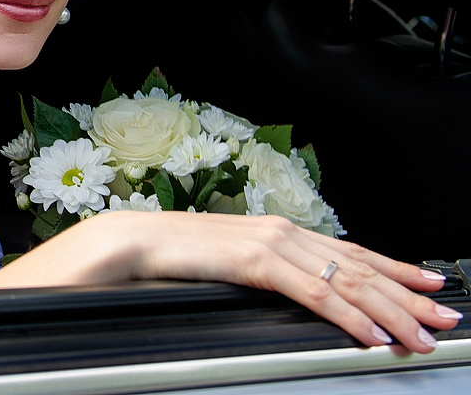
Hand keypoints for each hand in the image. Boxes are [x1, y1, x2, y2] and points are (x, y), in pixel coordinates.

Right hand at [0, 210, 460, 352]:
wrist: (128, 243)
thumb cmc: (172, 258)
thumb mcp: (229, 265)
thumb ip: (264, 273)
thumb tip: (291, 292)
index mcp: (276, 231)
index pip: (349, 253)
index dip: (394, 270)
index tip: (428, 285)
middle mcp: (282, 231)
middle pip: (359, 266)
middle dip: (406, 295)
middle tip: (443, 318)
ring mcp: (271, 242)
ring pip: (346, 281)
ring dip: (390, 312)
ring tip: (421, 336)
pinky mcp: (256, 260)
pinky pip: (314, 292)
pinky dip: (347, 316)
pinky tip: (370, 337)